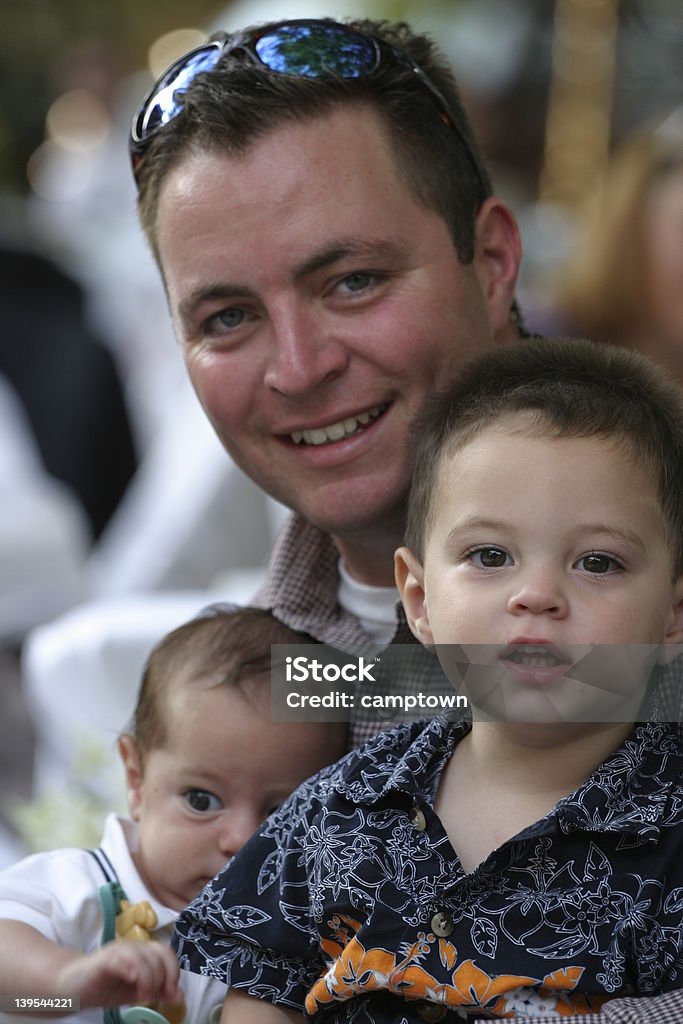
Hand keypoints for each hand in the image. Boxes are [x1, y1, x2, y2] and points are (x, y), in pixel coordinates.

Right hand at [56, 940, 180, 1009]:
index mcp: (142, 952)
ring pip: (143, 956)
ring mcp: (118, 951)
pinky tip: (132, 981)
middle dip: (163, 977)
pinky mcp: (104, 960)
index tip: (170, 995)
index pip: (167, 954)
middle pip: (159, 953)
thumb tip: (179, 996)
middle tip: (154, 997)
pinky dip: (132, 969)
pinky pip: (122, 959)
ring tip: (142, 997)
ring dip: (148, 978)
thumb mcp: (135, 993)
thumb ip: (157, 992)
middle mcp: (132, 947)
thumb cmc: (104, 987)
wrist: (71, 987)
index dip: (173, 972)